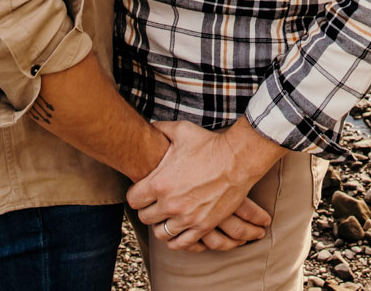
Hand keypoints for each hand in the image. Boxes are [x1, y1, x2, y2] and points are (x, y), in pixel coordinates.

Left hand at [128, 118, 282, 249]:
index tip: (144, 190)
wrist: (238, 159)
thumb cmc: (209, 144)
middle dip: (148, 209)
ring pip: (161, 233)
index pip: (133, 200)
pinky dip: (177, 239)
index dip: (137, 194)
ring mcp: (186, 218)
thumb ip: (160, 129)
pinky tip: (178, 230)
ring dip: (161, 225)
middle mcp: (170, 204)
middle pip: (145, 218)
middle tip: (155, 202)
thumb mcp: (181, 131)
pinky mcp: (203, 226)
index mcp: (159, 183)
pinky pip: (181, 243)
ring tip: (166, 216)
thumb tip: (149, 127)